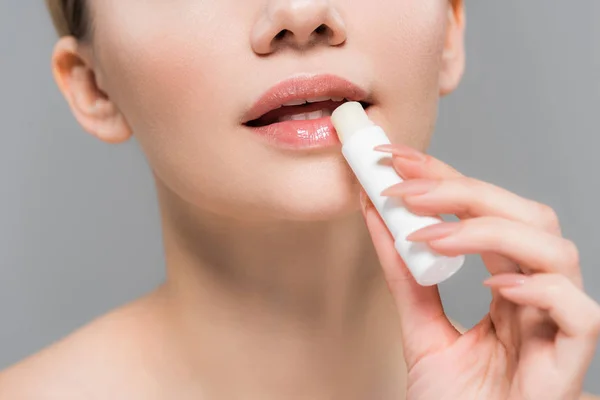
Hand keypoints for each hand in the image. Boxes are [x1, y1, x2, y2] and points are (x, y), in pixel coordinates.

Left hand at [360, 144, 599, 399]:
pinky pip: (580, 314)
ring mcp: (554, 327)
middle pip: (525, 217)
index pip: (486, 213)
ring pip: (555, 251)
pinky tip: (494, 285)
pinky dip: (541, 289)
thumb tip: (376, 213)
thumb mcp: (420, 327)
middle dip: (462, 190)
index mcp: (506, 285)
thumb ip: (404, 275)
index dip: (446, 179)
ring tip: (429, 235)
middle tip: (403, 185)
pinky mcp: (567, 364)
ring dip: (487, 230)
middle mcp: (536, 296)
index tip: (397, 160)